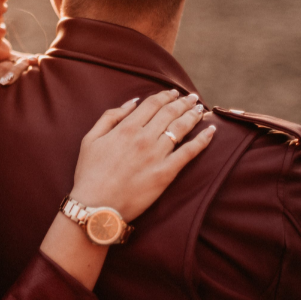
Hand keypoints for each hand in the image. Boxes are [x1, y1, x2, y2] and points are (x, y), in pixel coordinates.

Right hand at [70, 90, 214, 220]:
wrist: (96, 207)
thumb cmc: (89, 174)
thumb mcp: (90, 140)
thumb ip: (110, 117)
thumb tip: (131, 103)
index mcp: (126, 128)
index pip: (152, 104)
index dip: (165, 96)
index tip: (173, 93)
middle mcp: (144, 138)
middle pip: (169, 113)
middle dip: (183, 102)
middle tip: (192, 98)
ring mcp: (156, 155)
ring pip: (181, 128)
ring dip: (193, 115)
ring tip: (200, 110)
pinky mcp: (165, 173)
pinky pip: (189, 153)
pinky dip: (203, 140)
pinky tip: (211, 131)